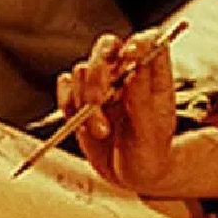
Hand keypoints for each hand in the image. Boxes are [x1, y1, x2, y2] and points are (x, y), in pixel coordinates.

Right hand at [56, 29, 177, 191]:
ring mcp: (102, 83)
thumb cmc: (150, 152)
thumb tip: (140, 63)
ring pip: (82, 70)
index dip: (138, 42)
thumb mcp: (152, 131)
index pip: (147, 42)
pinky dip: (68, 104)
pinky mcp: (80, 96)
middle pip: (106, 47)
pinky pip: (65, 86)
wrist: (131, 175)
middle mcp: (126, 73)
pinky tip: (82, 124)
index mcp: (152, 76)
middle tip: (99, 101)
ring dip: (86, 102)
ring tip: (101, 131)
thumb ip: (143, 97)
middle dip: (98, 73)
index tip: (131, 55)